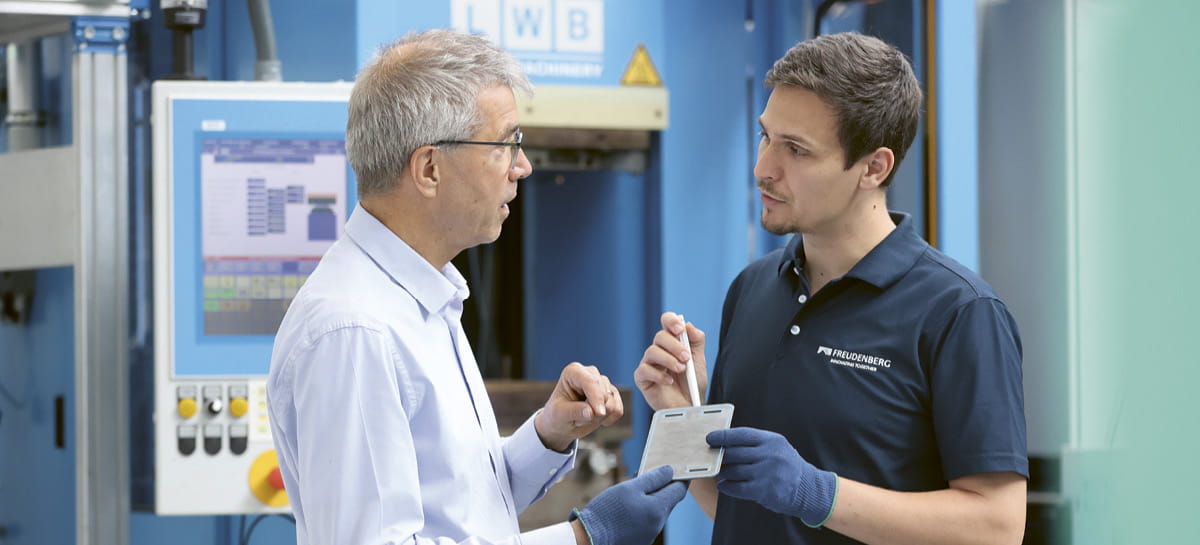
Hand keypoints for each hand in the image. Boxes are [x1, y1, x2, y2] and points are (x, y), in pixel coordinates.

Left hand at [535, 362, 623, 450]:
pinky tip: (597, 420)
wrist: (563, 424)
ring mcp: (602, 383)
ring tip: (584, 418)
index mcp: (573, 372)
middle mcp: (590, 373)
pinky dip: (609, 419)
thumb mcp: (559, 414)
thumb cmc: (557, 415)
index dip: (596, 397)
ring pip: (612, 402)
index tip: (599, 413)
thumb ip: (574, 411)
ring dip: (599, 417)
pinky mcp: (611, 394)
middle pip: (603, 393)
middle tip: (577, 419)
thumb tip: (592, 412)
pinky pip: (618, 410)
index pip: (590, 381)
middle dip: (593, 412)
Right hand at [573, 466, 687, 544]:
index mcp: (658, 509)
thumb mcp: (629, 488)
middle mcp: (658, 524)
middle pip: (669, 501)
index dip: (681, 478)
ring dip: (652, 499)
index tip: (680, 469)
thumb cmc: (608, 511)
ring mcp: (650, 534)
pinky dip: (644, 511)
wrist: (590, 538)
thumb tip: (669, 471)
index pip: (679, 490)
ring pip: (658, 512)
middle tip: (654, 475)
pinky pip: (648, 522)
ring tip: (637, 489)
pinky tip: (630, 506)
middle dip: (664, 487)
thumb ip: (652, 479)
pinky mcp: (641, 540)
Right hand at [634, 312, 707, 410]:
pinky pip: (644, 370)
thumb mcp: (699, 360)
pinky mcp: (642, 378)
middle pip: (660, 336)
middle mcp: (659, 350)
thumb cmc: (693, 383)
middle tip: (686, 358)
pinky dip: (658, 375)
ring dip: (668, 360)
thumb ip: (696, 341)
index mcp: (672, 342)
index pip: (666, 322)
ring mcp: (649, 363)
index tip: (680, 330)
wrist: (690, 405)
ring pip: (651, 351)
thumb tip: (688, 325)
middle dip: (674, 346)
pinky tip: (669, 381)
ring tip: (681, 370)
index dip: (671, 321)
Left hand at [706, 427, 837, 527]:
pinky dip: (727, 487)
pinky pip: (737, 488)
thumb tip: (724, 444)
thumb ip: (754, 445)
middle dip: (719, 456)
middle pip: (734, 453)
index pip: (741, 434)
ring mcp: (767, 473)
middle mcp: (769, 455)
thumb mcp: (776, 448)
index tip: (710, 438)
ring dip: (722, 473)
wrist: (808, 488)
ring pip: (733, 471)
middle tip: (712, 458)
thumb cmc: (786, 466)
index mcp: (771, 440)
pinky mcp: (764, 490)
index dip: (723, 436)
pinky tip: (724, 486)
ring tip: (720, 473)